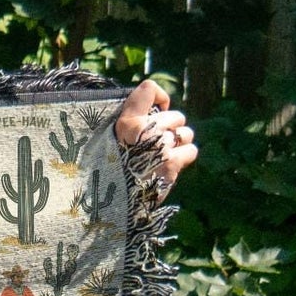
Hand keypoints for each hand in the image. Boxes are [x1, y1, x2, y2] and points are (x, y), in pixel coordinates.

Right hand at [112, 77, 196, 199]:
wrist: (106, 205)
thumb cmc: (106, 172)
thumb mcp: (105, 141)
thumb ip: (128, 125)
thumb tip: (156, 110)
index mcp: (125, 123)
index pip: (149, 89)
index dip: (158, 98)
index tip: (154, 111)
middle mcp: (144, 131)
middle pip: (175, 116)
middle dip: (169, 129)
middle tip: (153, 146)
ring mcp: (160, 148)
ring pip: (185, 133)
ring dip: (178, 144)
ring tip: (162, 157)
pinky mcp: (172, 165)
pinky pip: (190, 151)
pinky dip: (183, 158)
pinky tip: (169, 167)